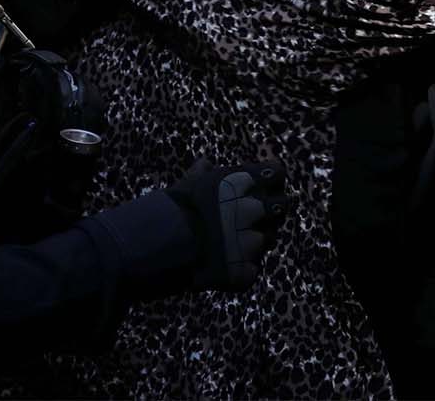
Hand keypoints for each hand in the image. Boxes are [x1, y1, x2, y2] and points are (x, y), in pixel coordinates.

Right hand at [166, 159, 289, 291]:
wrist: (152, 249)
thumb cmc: (169, 210)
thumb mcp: (188, 184)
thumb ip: (204, 174)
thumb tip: (206, 162)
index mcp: (243, 183)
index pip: (278, 174)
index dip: (271, 180)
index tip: (263, 187)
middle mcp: (253, 210)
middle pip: (282, 206)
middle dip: (270, 211)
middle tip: (251, 218)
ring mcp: (250, 243)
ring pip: (268, 239)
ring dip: (255, 240)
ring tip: (227, 242)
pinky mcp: (244, 272)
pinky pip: (252, 268)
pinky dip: (241, 268)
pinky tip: (220, 264)